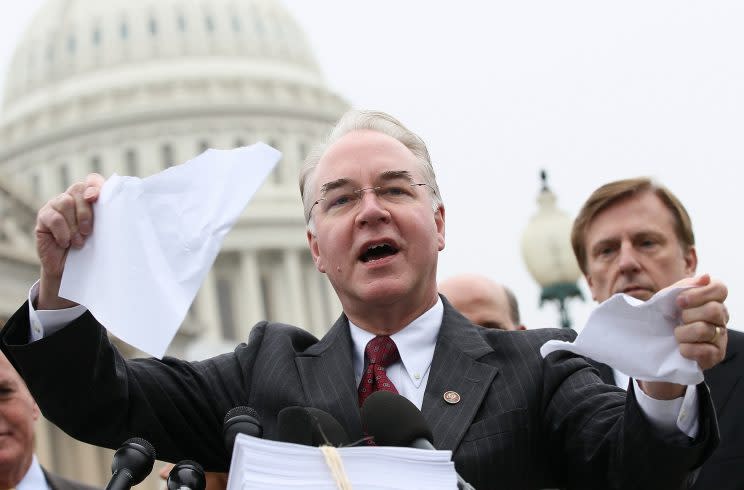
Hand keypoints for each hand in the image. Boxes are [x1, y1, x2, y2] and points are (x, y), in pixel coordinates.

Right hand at [35, 173, 104, 308]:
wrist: (71, 270)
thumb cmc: (93, 250)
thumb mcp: (105, 234)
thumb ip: (112, 219)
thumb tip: (131, 212)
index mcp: (90, 198)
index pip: (92, 181)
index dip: (94, 185)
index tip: (95, 198)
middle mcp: (73, 198)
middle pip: (78, 189)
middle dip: (85, 211)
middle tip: (89, 232)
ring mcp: (56, 205)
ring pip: (65, 202)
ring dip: (74, 224)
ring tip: (79, 242)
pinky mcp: (44, 217)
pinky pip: (52, 217)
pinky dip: (62, 231)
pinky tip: (66, 243)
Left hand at [639, 274, 727, 399]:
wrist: (657, 343)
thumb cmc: (666, 317)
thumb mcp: (669, 298)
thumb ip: (686, 286)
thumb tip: (706, 277)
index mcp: (713, 299)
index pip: (720, 289)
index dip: (698, 294)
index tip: (679, 301)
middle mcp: (722, 317)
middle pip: (713, 310)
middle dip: (687, 315)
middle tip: (678, 320)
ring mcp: (721, 336)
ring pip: (704, 330)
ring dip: (682, 333)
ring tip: (677, 335)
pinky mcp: (715, 355)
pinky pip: (703, 351)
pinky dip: (686, 349)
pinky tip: (681, 348)